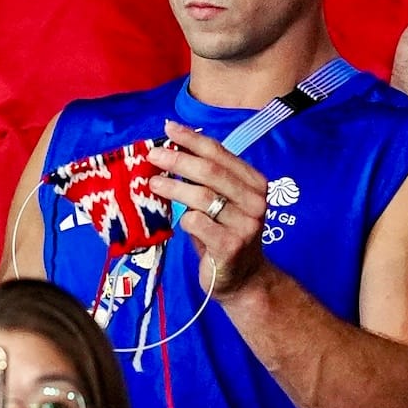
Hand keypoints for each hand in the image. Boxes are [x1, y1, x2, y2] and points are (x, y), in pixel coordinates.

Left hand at [149, 120, 270, 296]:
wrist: (243, 279)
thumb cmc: (225, 235)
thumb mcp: (223, 202)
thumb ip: (206, 179)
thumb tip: (169, 150)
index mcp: (254, 183)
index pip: (220, 153)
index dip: (192, 139)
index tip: (168, 128)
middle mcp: (255, 201)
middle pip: (210, 172)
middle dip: (178, 160)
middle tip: (152, 155)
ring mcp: (245, 224)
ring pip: (202, 197)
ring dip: (173, 187)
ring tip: (153, 183)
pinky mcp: (231, 246)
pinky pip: (197, 223)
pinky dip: (184, 218)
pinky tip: (179, 220)